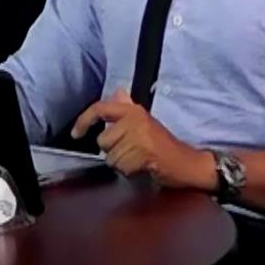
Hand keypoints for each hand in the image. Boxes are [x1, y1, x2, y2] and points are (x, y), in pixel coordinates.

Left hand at [69, 86, 213, 188]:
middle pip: (103, 141)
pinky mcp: (144, 153)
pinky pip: (122, 168)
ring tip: (139, 159)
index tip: (75, 133)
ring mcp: (140, 136)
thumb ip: (128, 108)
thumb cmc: (165, 145)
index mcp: (134, 110)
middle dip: (114, 151)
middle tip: (133, 151)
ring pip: (111, 157)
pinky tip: (143, 167)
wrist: (188, 163)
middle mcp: (135, 120)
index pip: (100, 108)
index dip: (83, 120)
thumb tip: (117, 92)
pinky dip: (130, 172)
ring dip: (123, 163)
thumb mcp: (146, 122)